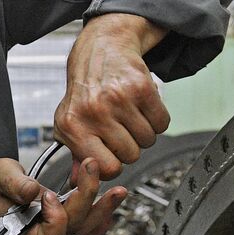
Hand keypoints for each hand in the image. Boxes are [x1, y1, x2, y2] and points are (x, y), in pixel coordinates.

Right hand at [0, 157, 125, 234]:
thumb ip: (14, 184)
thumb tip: (33, 190)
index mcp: (23, 229)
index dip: (56, 219)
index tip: (49, 194)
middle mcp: (41, 231)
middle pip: (73, 228)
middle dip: (87, 199)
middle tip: (91, 169)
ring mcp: (54, 225)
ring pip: (85, 228)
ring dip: (104, 209)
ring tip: (116, 190)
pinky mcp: (62, 215)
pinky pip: (87, 223)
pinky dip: (101, 213)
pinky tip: (109, 198)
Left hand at [54, 13, 170, 181]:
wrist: (102, 50)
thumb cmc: (86, 90)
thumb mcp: (71, 122)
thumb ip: (76, 154)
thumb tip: (80, 183)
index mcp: (73, 126)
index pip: (106, 168)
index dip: (114, 165)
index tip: (113, 155)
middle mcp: (94, 112)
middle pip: (131, 155)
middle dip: (130, 146)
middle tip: (121, 129)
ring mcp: (118, 99)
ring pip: (148, 140)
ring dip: (144, 132)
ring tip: (130, 115)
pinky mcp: (141, 88)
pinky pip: (162, 122)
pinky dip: (157, 118)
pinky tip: (142, 107)